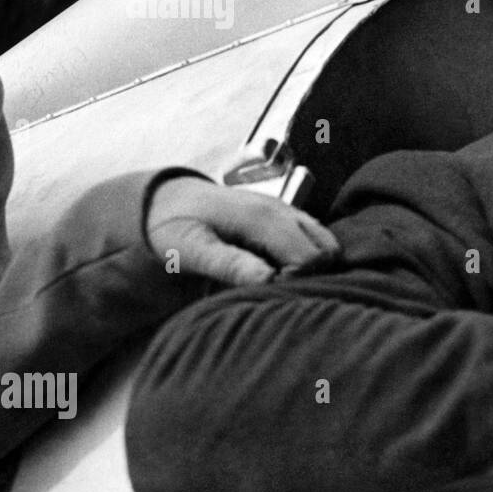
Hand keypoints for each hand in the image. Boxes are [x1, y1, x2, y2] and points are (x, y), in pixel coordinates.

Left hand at [145, 177, 339, 286]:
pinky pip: (316, 238)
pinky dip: (310, 257)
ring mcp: (286, 210)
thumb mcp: (190, 250)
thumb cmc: (173, 228)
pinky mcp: (285, 216)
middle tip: (275, 290)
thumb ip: (230, 264)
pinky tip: (280, 270)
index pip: (310, 258)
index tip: (267, 292)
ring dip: (314, 267)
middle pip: (327, 251)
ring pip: (327, 244)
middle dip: (310, 276)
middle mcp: (282, 210)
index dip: (296, 282)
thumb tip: (270, 280)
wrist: (165, 199)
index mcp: (262, 218)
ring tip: (278, 281)